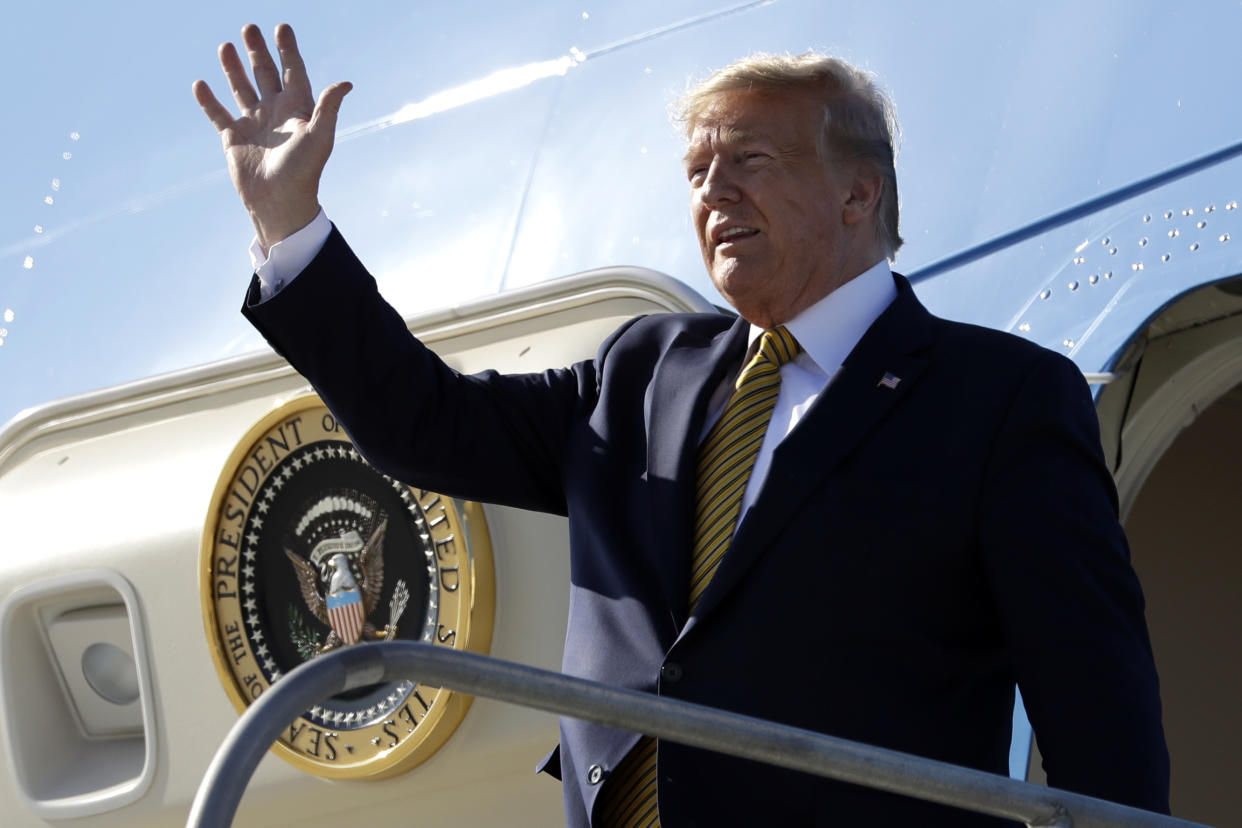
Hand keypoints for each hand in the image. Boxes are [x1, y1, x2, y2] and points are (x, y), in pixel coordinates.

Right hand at [192, 23, 350, 249]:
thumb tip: (346, 82)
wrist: (279, 202)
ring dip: (233, 68)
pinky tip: (200, 83)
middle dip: (257, 51)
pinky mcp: (234, 138)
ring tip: (225, 45)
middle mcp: (275, 113)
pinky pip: (218, 114)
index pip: (292, 72)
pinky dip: (208, 100)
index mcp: (297, 109)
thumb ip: (328, 107)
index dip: (287, 50)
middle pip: (265, 74)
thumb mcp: (319, 137)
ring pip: (242, 88)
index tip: (281, 27)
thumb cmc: (304, 171)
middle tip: (249, 27)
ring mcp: (254, 124)